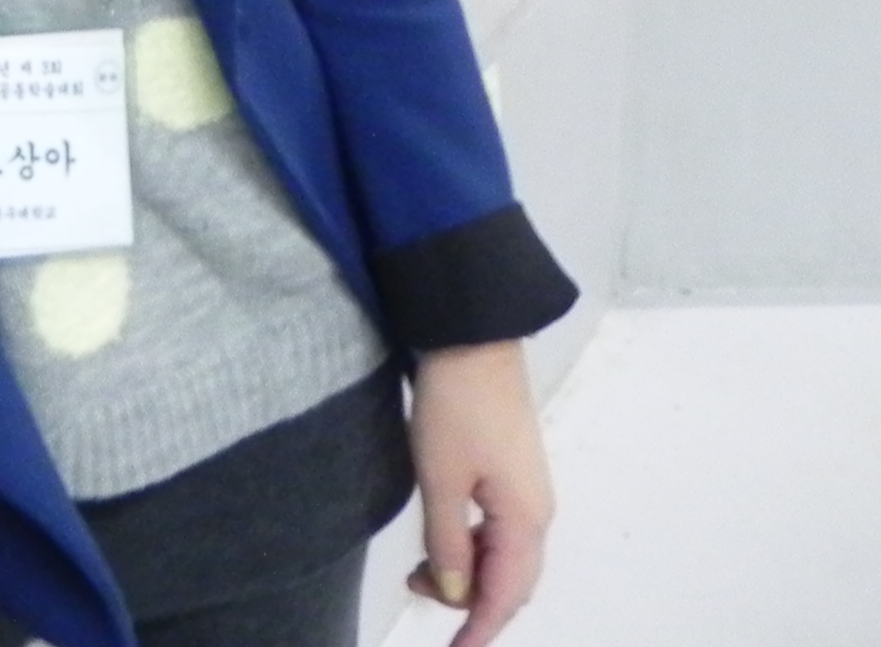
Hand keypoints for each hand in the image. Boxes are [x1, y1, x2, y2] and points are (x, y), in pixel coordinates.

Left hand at [406, 341, 550, 644]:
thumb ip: (447, 542)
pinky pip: (500, 530)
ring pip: (505, 556)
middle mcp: (537, 513)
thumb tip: (455, 595)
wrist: (471, 339)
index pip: (506, 595)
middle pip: (512, 582)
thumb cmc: (454, 406)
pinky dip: (472, 546)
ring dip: (469, 573)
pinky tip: (443, 541)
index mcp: (525, 520)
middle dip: (473, 604)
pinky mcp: (513, 473)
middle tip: (424, 602)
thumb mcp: (440, 479)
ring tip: (420, 574)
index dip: (480, 629)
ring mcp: (528, 492)